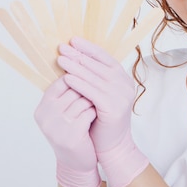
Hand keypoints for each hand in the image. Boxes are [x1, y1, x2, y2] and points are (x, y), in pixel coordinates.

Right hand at [34, 76, 100, 186]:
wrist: (76, 163)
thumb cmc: (73, 131)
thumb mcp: (63, 113)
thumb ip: (66, 93)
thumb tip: (78, 63)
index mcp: (42, 108)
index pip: (61, 82)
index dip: (78, 78)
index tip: (90, 77)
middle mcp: (46, 116)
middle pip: (72, 89)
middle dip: (87, 89)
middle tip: (97, 90)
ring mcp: (57, 127)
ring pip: (82, 100)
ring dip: (92, 101)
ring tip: (96, 103)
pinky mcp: (71, 136)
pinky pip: (88, 114)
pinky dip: (95, 113)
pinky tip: (96, 115)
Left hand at [57, 37, 148, 186]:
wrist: (112, 146)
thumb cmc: (101, 120)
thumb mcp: (98, 95)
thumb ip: (93, 78)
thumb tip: (74, 58)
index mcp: (123, 79)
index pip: (105, 58)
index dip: (89, 48)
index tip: (73, 40)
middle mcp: (125, 85)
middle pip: (99, 65)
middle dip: (79, 55)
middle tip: (62, 47)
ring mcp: (122, 96)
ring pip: (94, 77)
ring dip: (76, 67)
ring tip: (61, 60)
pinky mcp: (114, 107)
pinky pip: (93, 91)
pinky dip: (79, 83)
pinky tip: (66, 78)